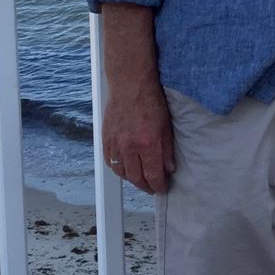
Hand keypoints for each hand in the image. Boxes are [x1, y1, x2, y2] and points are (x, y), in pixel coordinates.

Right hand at [103, 73, 175, 193]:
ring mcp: (115, 144)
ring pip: (121, 172)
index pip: (153, 174)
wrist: (130, 85)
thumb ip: (167, 148)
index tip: (162, 189)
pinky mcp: (106, 139)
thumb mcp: (167, 125)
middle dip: (145, 186)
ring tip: (140, 180)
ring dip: (131, 179)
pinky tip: (125, 169)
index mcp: (147, 143)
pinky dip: (118, 169)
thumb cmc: (151, 101)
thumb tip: (169, 168)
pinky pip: (110, 162)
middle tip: (152, 188)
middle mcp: (129, 147)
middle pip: (136, 177)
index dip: (158, 185)